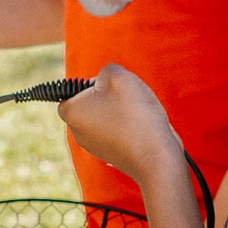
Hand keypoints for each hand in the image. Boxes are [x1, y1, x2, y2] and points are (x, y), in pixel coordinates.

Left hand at [57, 66, 182, 180]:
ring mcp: (94, 147)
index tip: (110, 87)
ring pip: (104, 118)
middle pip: (89, 104)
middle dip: (108, 97)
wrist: (156, 157)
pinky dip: (128, 127)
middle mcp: (77, 132)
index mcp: (72, 113)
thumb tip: (104, 78)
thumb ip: (106, 70)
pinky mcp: (111, 156)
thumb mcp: (120, 77)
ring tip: (136, 114)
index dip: (91, 84)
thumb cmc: (135, 115)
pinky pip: (116, 133)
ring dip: (120, 111)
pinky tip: (142, 128)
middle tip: (127, 99)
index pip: (71, 91)